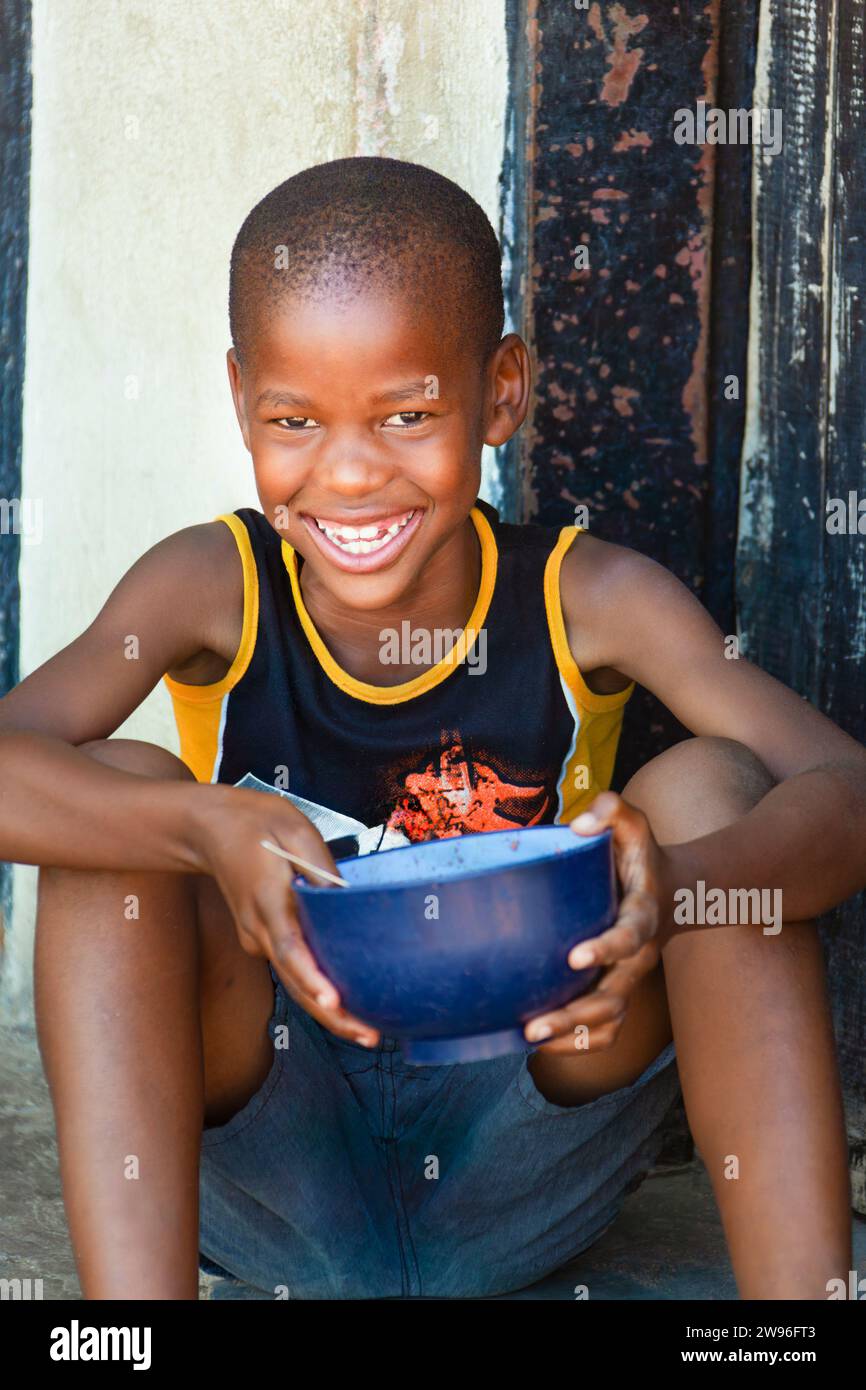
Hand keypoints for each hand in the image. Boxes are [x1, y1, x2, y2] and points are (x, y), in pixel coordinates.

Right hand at [190, 785, 378, 1046]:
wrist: (210, 827)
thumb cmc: (254, 824)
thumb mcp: (295, 831)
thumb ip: (323, 868)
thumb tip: (349, 899)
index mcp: (267, 901)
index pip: (290, 949)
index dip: (312, 979)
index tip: (333, 1002)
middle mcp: (258, 929)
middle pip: (295, 982)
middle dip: (332, 1015)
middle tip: (368, 1036)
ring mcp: (256, 938)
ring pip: (293, 982)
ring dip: (327, 1010)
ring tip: (365, 1031)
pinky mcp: (260, 939)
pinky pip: (290, 969)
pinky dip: (315, 989)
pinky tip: (345, 1001)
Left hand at [524, 791, 663, 1053]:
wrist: (676, 889)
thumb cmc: (640, 853)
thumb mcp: (634, 821)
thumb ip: (610, 810)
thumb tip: (578, 826)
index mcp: (643, 914)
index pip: (630, 937)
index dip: (607, 949)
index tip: (575, 957)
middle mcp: (640, 956)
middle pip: (613, 998)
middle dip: (574, 1015)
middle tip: (532, 1025)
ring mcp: (630, 979)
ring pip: (609, 1022)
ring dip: (571, 1035)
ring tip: (527, 1037)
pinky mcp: (618, 991)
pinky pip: (606, 1031)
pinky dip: (578, 1043)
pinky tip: (540, 1042)